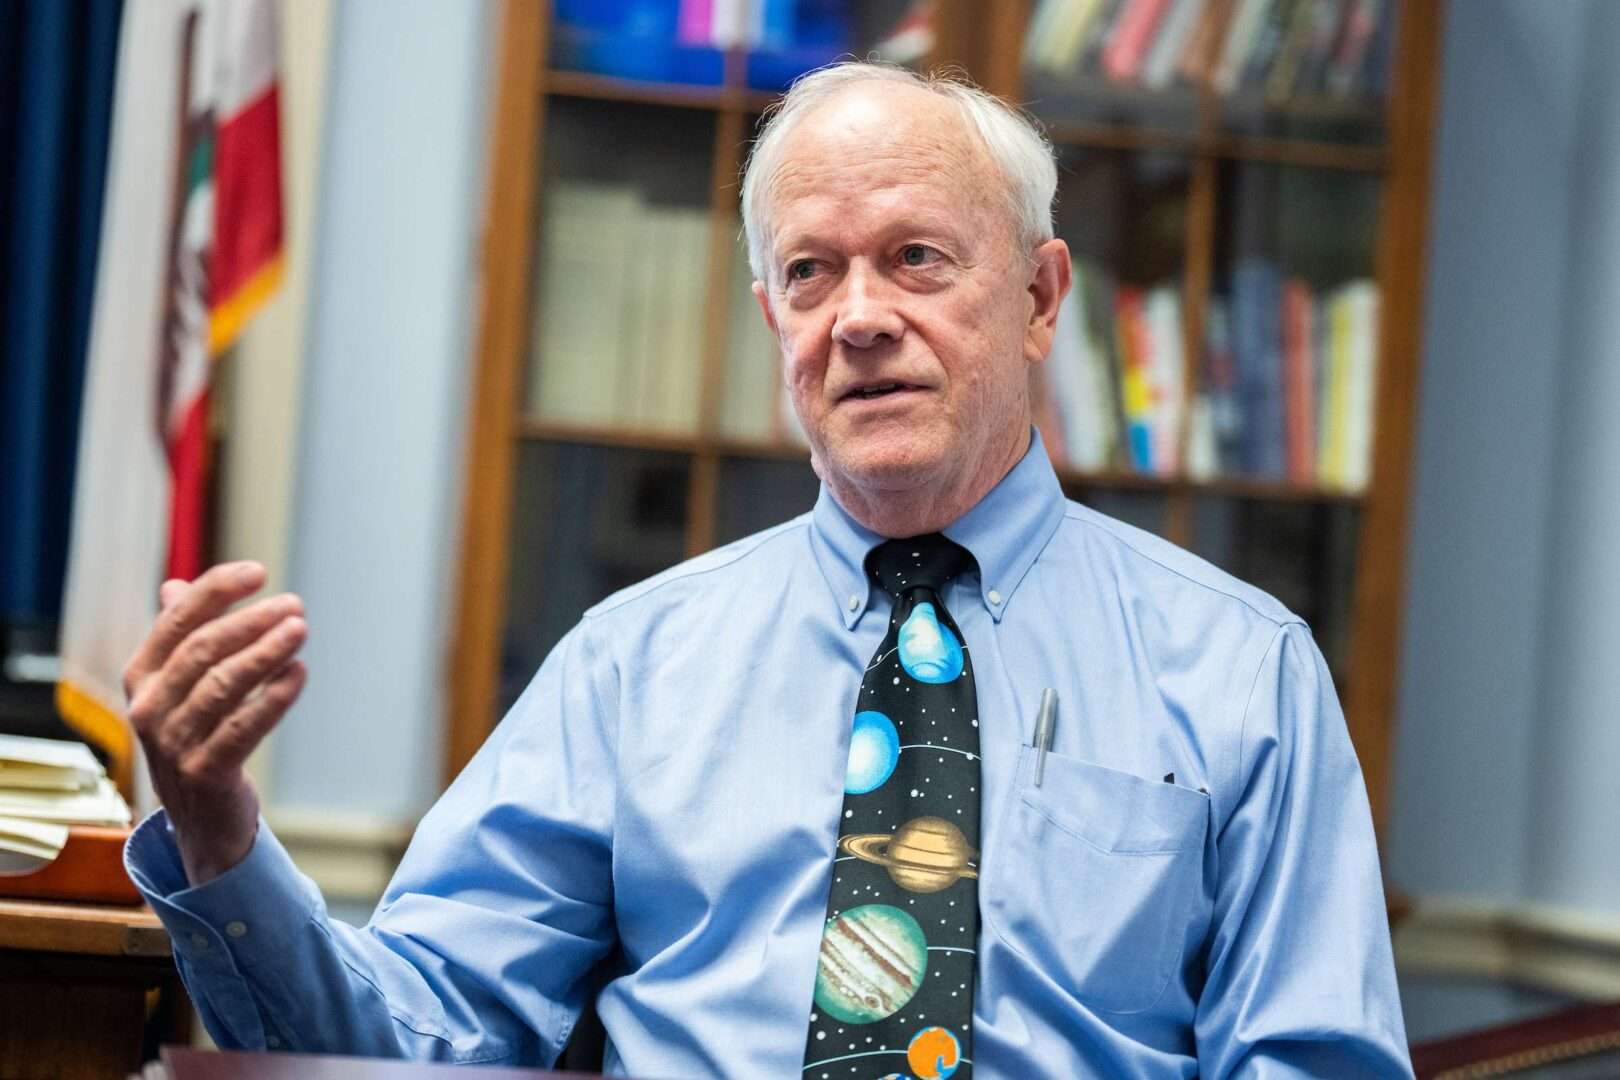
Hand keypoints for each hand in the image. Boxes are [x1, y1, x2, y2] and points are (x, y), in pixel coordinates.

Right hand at [123, 562, 308, 885]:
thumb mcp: (180, 688)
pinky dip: (273, 698)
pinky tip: (299, 674)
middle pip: (202, 650)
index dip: (216, 590)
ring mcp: (172, 743)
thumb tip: (174, 587)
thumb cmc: (196, 737)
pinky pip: (242, 728)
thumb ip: (180, 638)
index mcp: (141, 677)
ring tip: (300, 630)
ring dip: (266, 653)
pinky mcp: (203, 773)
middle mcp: (149, 707)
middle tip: (294, 606)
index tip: (258, 572)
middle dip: (251, 622)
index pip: (176, 620)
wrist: (200, 818)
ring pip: (223, 685)